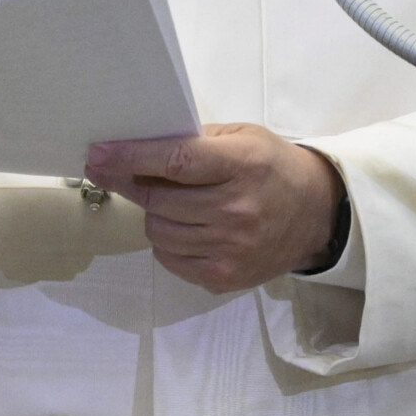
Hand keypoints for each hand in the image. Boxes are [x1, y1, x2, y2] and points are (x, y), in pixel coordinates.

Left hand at [85, 124, 344, 293]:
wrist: (317, 216)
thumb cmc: (273, 168)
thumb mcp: (243, 137)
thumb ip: (195, 140)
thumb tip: (137, 146)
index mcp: (243, 166)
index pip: (174, 161)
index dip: (129, 158)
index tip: (98, 154)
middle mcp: (237, 210)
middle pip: (159, 199)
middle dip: (134, 184)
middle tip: (128, 174)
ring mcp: (231, 248)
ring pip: (158, 231)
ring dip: (155, 214)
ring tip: (175, 203)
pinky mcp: (224, 277)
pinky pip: (169, 258)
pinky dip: (168, 241)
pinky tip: (187, 227)